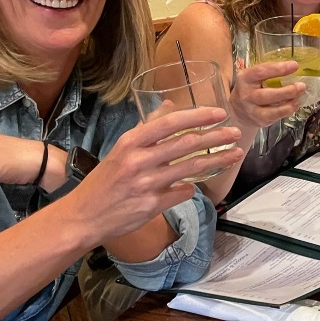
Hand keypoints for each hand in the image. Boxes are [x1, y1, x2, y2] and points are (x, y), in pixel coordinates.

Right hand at [65, 106, 242, 240]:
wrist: (83, 216)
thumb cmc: (105, 180)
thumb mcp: (122, 148)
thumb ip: (147, 128)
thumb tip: (170, 104)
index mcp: (131, 142)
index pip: (171, 123)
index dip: (198, 116)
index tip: (219, 114)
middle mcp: (139, 160)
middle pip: (188, 144)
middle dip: (217, 137)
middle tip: (235, 133)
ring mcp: (146, 184)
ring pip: (192, 167)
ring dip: (218, 160)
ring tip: (235, 154)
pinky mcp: (151, 205)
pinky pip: (183, 192)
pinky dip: (192, 187)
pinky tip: (197, 185)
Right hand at [228, 61, 305, 135]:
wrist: (239, 110)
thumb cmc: (252, 88)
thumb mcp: (254, 76)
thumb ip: (269, 71)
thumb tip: (294, 67)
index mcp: (245, 78)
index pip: (260, 72)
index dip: (278, 69)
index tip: (295, 65)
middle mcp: (246, 95)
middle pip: (266, 95)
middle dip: (287, 91)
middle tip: (302, 86)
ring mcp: (252, 110)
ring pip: (272, 110)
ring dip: (289, 104)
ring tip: (300, 97)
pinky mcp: (260, 120)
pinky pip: (276, 117)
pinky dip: (287, 111)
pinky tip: (295, 104)